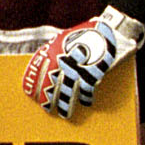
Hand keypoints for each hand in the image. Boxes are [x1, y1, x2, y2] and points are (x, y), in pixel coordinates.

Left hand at [21, 5, 144, 119]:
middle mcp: (62, 62)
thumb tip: (44, 68)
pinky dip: (86, 99)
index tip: (35, 99)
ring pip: (67, 93)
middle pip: (50, 87)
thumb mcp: (63, 39)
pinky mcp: (93, 74)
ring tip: (64, 114)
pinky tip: (86, 103)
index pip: (37, 76)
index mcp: (52, 53)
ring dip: (65, 106)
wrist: (109, 29)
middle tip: (48, 110)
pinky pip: (87, 91)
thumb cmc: (85, 33)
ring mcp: (77, 69)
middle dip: (48, 101)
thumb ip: (53, 53)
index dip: (34, 89)